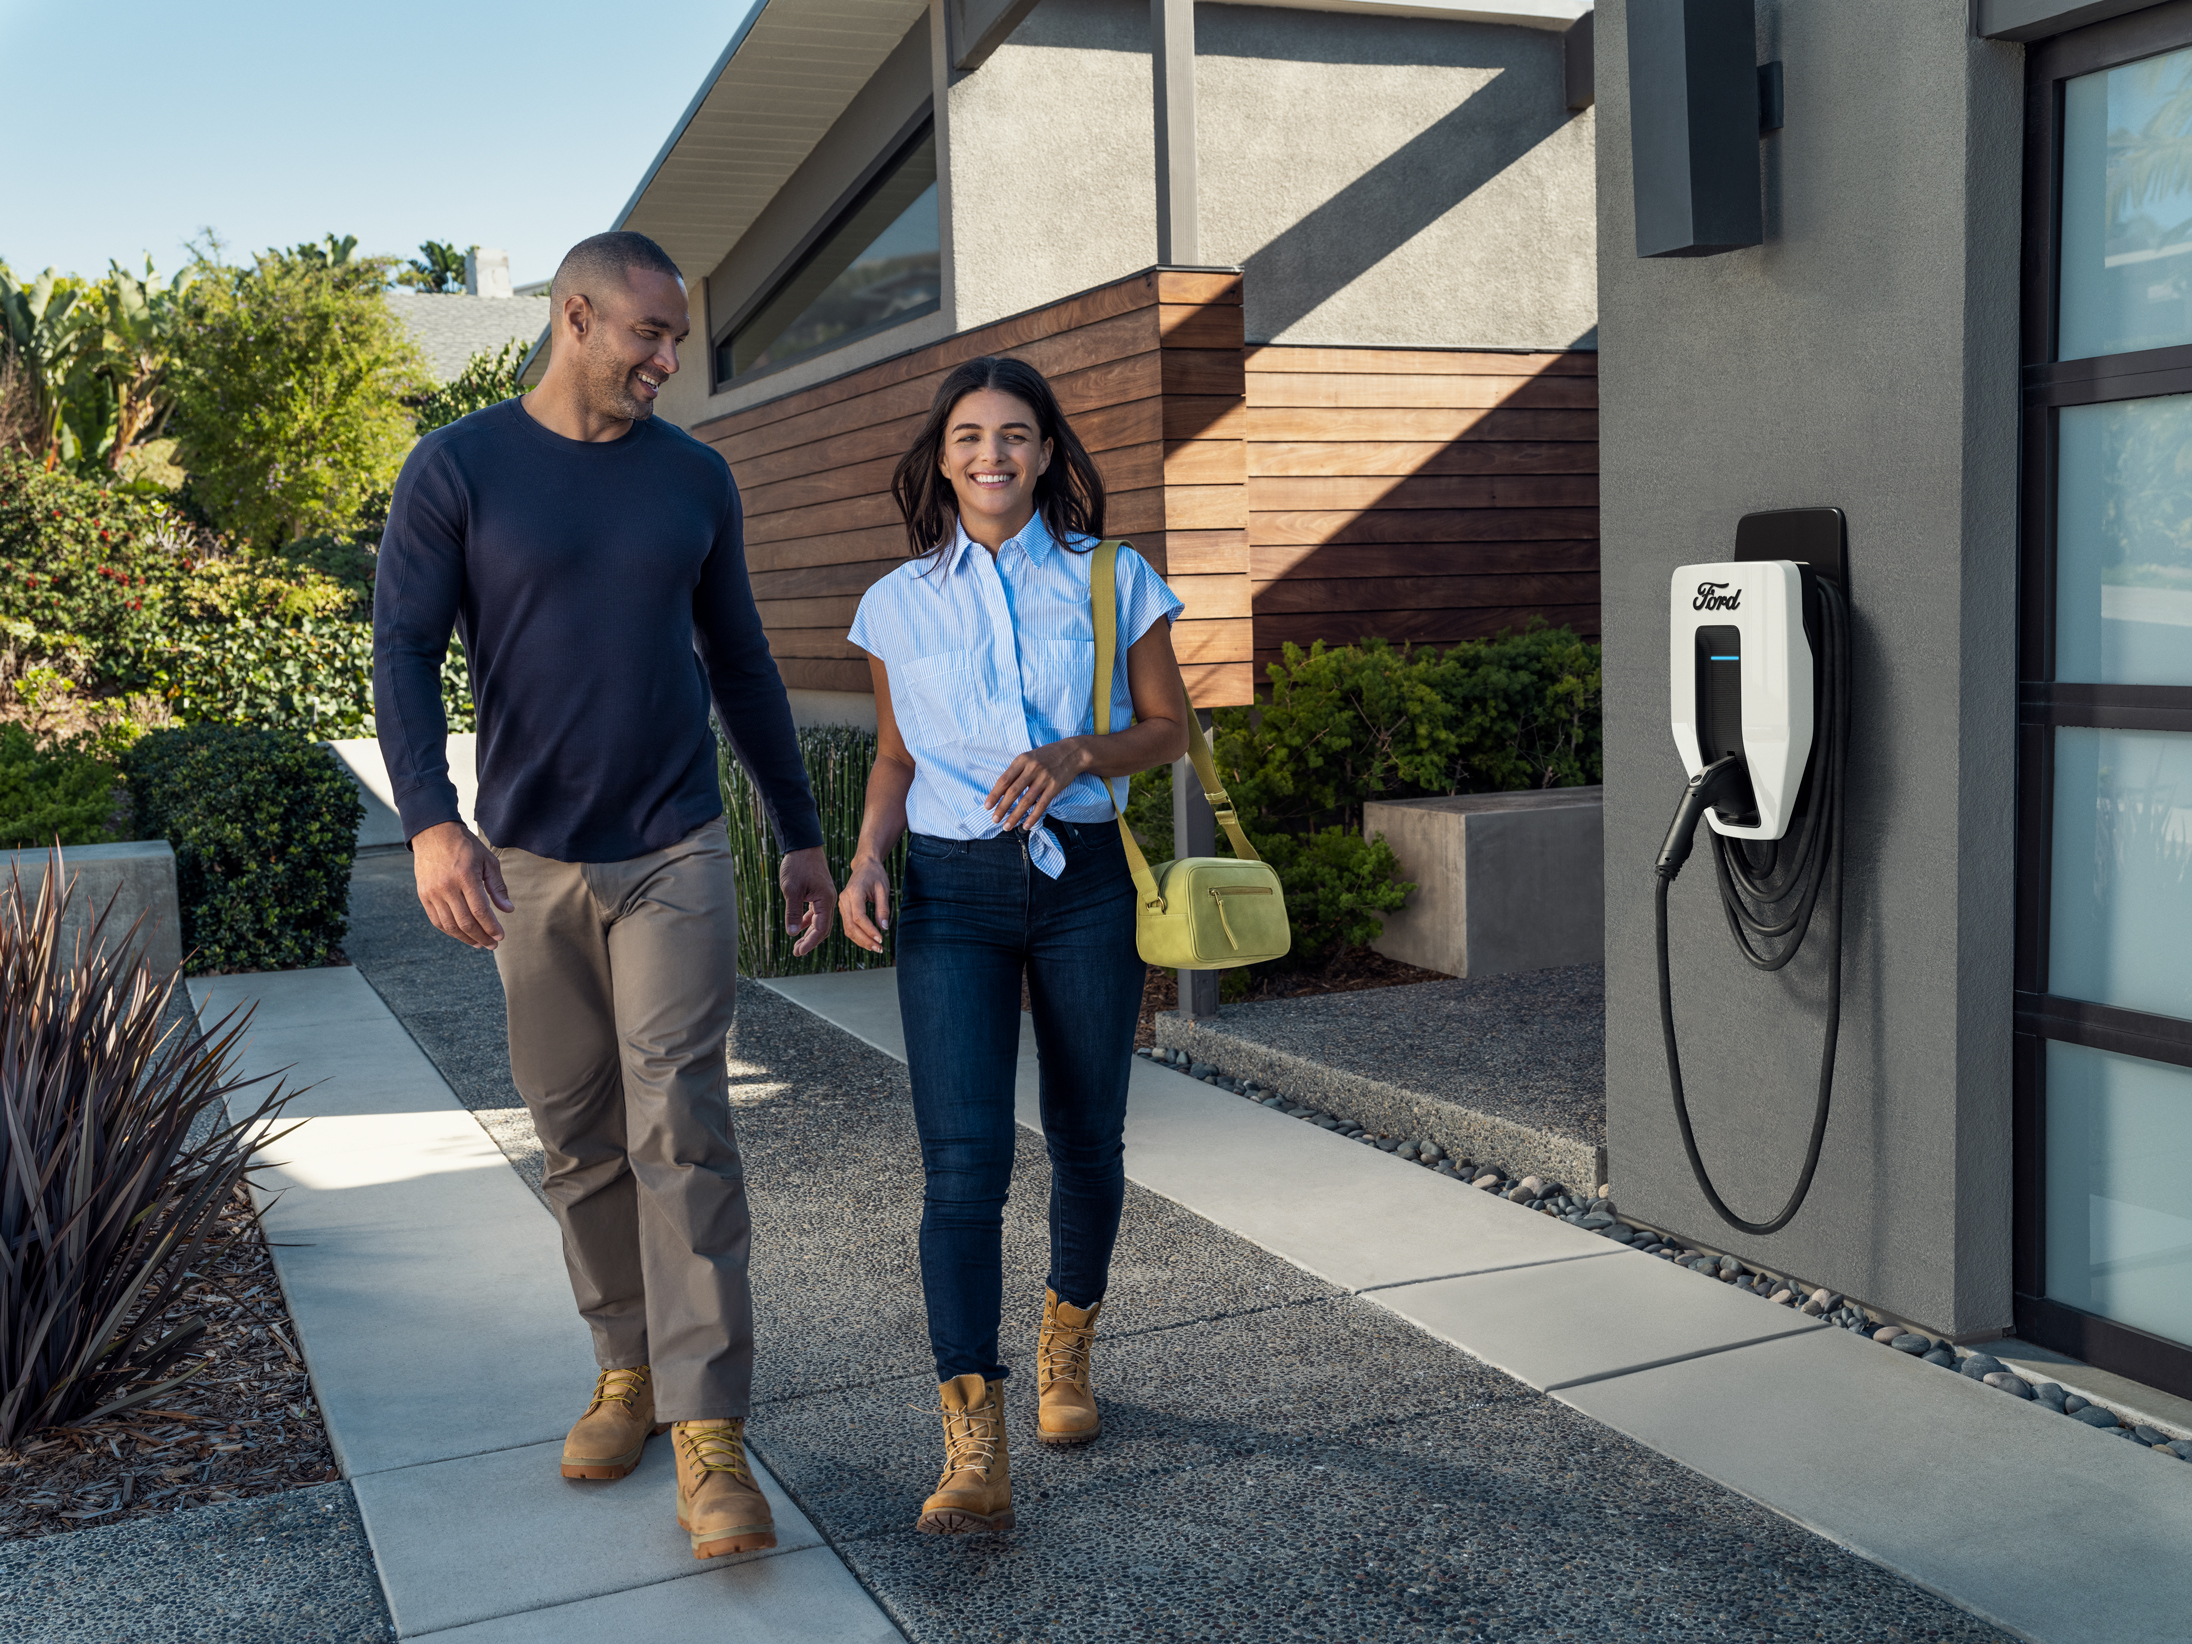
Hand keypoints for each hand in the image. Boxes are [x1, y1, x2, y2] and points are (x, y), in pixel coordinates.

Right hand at [412, 821, 511, 948]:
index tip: (501, 936)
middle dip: (481, 936)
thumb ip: (497, 887)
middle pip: (465, 922)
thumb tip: (508, 910)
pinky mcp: (423, 895)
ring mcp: (432, 892)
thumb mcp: (488, 861)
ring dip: (466, 938)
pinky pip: (436, 920)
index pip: (480, 910)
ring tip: (479, 943)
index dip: (491, 927)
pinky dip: (450, 931)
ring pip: (449, 925)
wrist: (433, 833)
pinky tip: (462, 934)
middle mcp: (446, 886)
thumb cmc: (465, 846)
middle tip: (492, 944)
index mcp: (465, 876)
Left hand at [780, 845, 836, 956]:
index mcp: (826, 900)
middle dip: (810, 941)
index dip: (810, 942)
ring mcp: (824, 896)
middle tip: (796, 952)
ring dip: (808, 933)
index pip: (821, 929)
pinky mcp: (818, 893)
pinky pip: (815, 912)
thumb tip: (792, 933)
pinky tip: (798, 928)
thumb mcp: (791, 890)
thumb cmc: (797, 865)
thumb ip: (793, 913)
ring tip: (796, 944)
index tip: (798, 951)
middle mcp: (828, 900)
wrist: (802, 845)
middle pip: (822, 928)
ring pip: (819, 921)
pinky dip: (807, 921)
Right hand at [838, 854, 892, 952]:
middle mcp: (844, 900)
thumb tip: (884, 928)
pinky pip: (848, 926)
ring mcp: (842, 905)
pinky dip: (858, 936)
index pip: (859, 917)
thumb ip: (883, 908)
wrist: (864, 865)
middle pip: (851, 926)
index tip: (881, 939)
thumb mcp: (883, 889)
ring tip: (876, 948)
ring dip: (861, 941)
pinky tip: (869, 941)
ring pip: (848, 929)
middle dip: (865, 940)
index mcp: (854, 893)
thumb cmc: (875, 875)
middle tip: (880, 949)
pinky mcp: (844, 909)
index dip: (869, 930)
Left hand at [984, 739, 1089, 831]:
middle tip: (994, 820)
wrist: (1071, 752)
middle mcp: (1032, 768)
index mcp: (1022, 760)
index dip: (994, 794)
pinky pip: (1042, 805)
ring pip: (1026, 801)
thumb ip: (1016, 771)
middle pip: (1013, 792)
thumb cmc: (1046, 756)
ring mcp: (1044, 778)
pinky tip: (1026, 825)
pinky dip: (1033, 817)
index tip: (987, 806)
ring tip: (1007, 826)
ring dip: (1015, 815)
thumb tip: (1002, 791)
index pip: (1004, 780)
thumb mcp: (1029, 757)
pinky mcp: (1054, 787)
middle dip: (1002, 808)